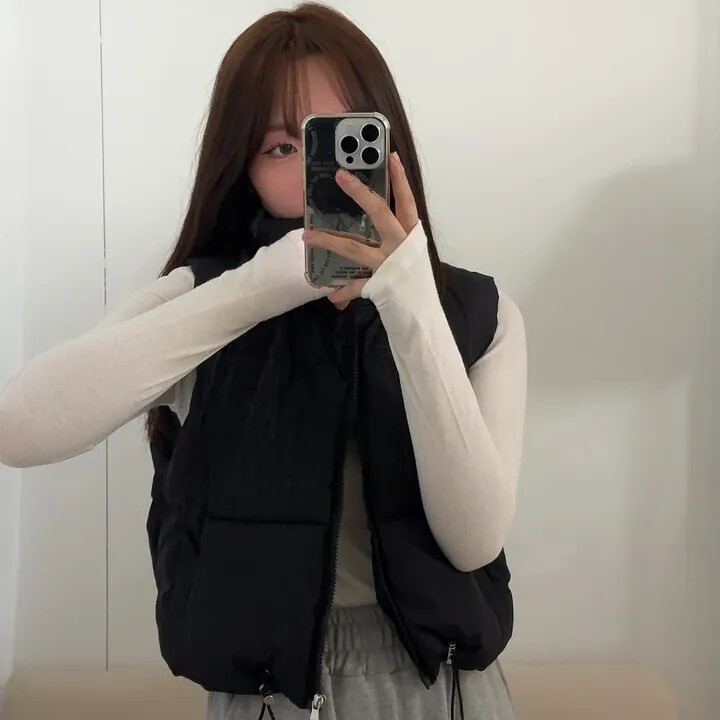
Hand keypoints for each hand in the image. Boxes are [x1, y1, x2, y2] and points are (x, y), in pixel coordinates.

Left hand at [302, 151, 419, 309]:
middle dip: (360, 193)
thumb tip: (372, 228)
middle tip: (340, 175)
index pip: (406, 201)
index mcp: (411, 235)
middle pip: (380, 213)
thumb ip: (393, 241)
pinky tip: (331, 294)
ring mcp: (389, 263)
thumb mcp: (411, 256)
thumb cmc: (416, 280)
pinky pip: (356, 286)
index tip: (391, 156)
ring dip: (329, 241)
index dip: (400, 179)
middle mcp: (401, 245)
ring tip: (308, 236)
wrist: (423, 312)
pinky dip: (342, 291)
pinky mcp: (379, 284)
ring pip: (354, 247)